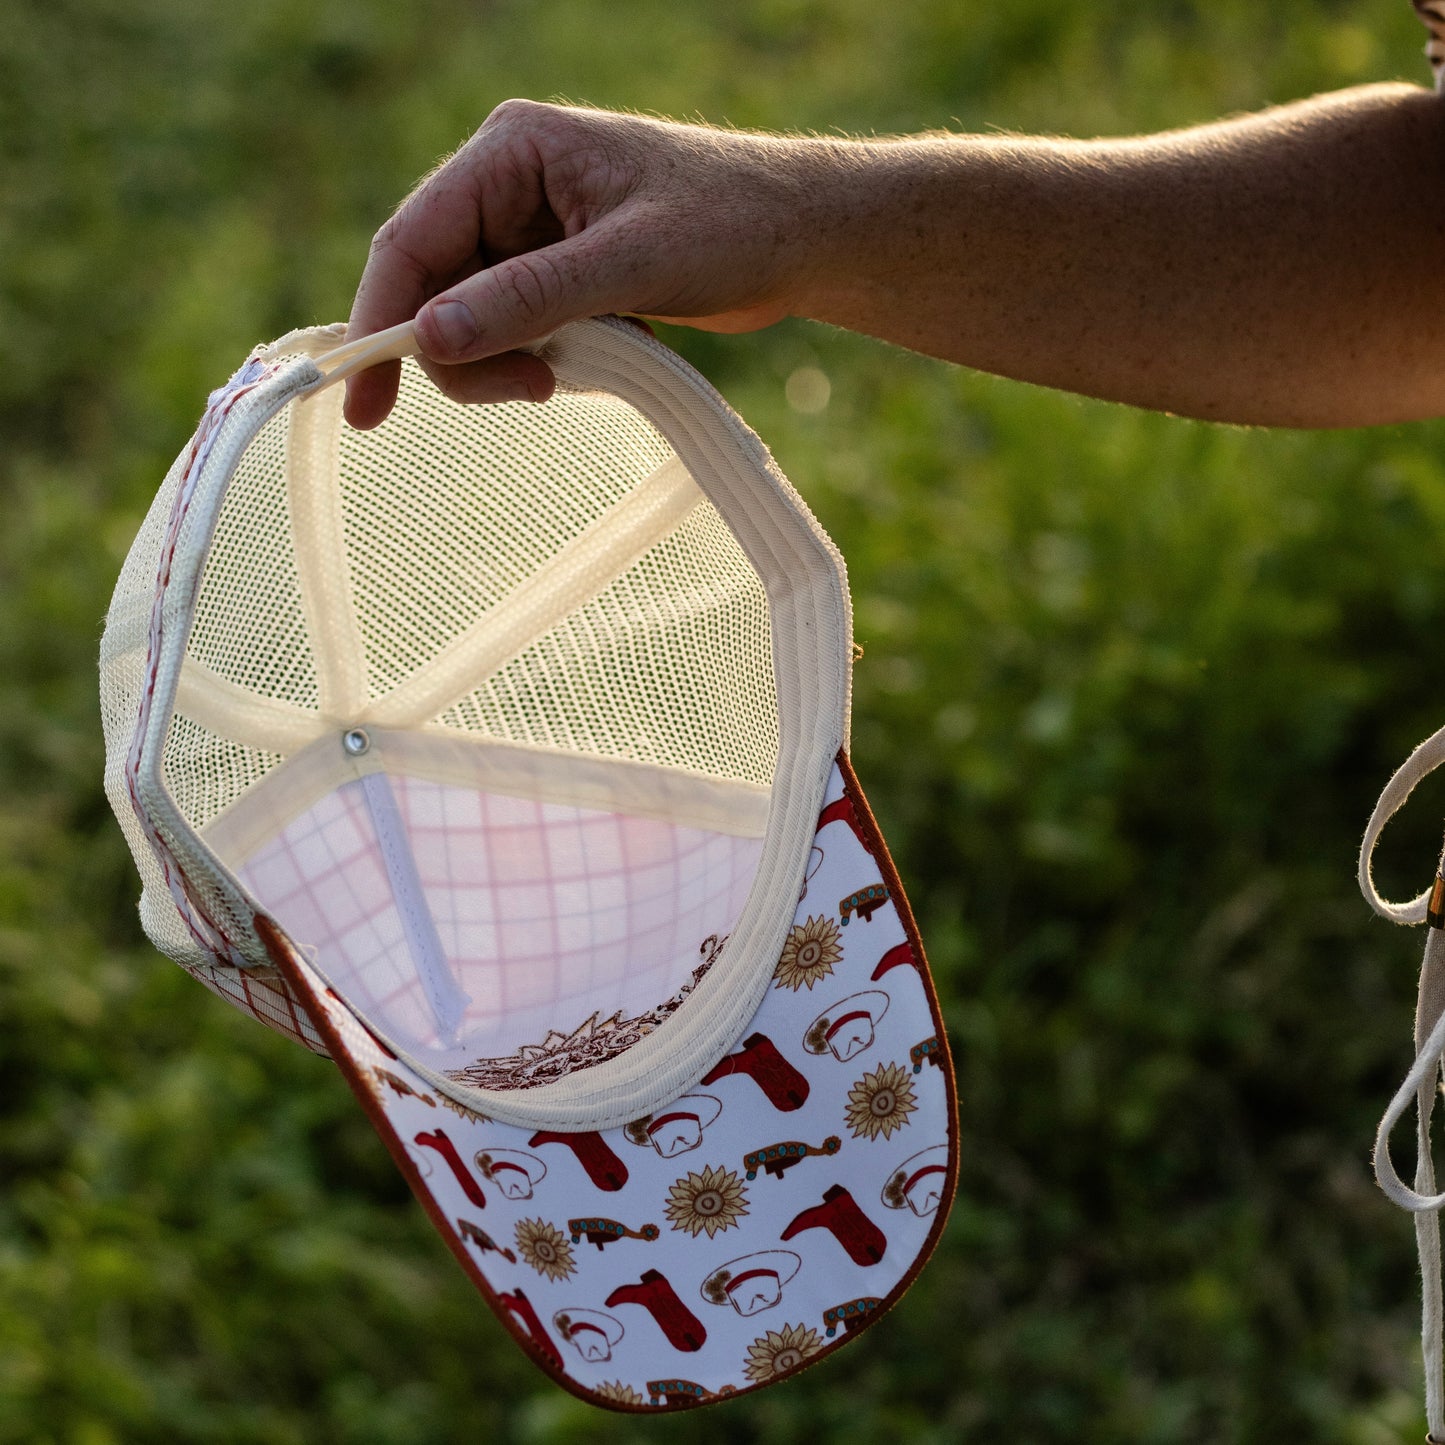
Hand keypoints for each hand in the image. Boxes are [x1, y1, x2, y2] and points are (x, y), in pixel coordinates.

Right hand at [344, 100, 817, 427]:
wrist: (805, 238)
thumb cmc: (732, 224)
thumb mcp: (629, 264)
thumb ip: (529, 299)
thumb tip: (429, 339)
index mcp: (513, 151)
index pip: (413, 240)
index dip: (380, 321)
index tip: (362, 404)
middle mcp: (511, 186)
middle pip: (437, 289)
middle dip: (469, 354)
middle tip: (534, 391)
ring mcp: (536, 232)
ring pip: (477, 320)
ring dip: (516, 361)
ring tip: (581, 371)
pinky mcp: (564, 273)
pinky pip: (522, 330)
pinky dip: (549, 358)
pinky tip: (609, 352)